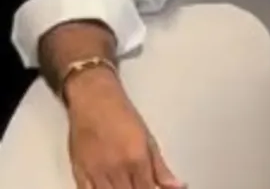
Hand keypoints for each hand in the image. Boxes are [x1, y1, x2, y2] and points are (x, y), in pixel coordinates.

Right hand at [65, 68, 184, 188]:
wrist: (94, 101)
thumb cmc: (122, 115)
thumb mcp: (148, 140)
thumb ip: (161, 167)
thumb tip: (177, 186)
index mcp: (136, 160)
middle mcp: (116, 169)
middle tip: (140, 186)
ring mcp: (96, 172)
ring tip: (126, 186)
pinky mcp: (78, 172)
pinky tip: (108, 188)